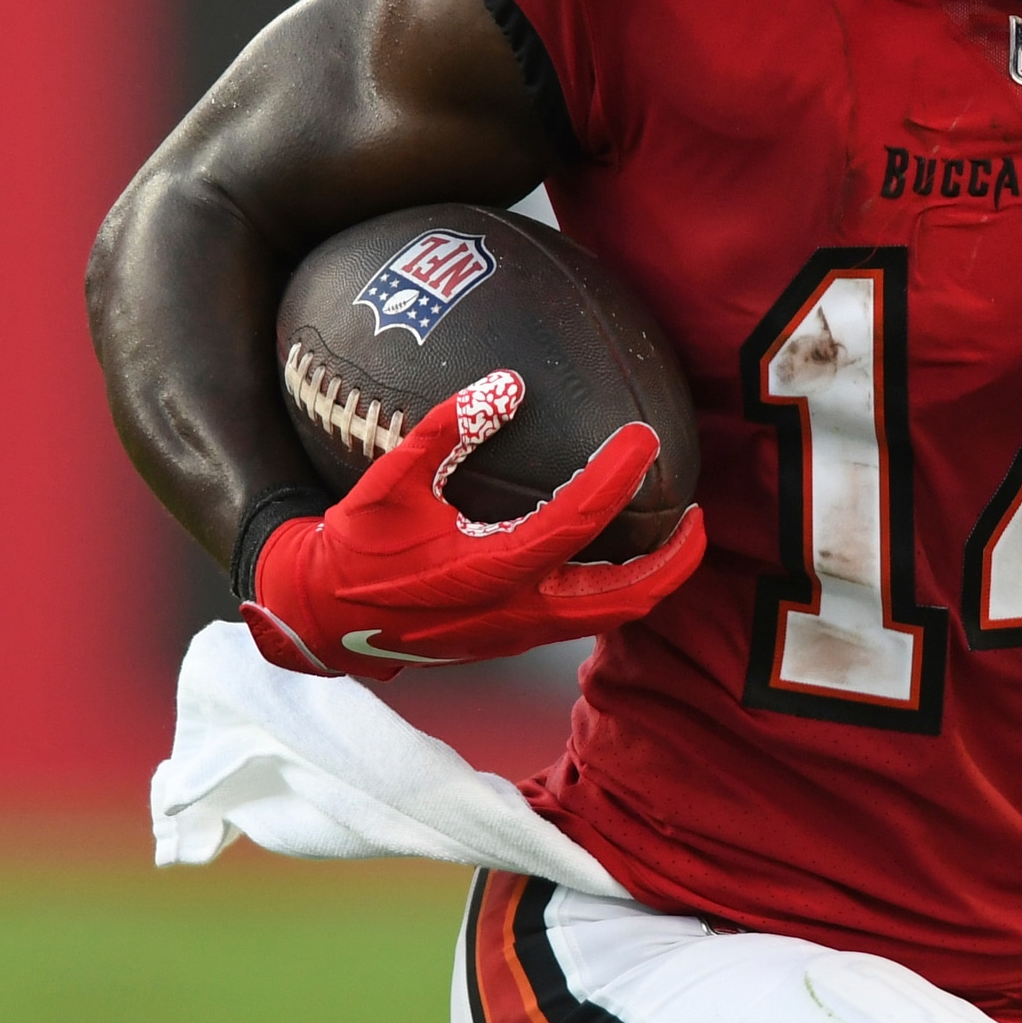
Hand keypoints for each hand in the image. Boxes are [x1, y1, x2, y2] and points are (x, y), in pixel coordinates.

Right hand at [241, 370, 704, 678]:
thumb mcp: (389, 480)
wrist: (323, 619)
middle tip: (697, 511)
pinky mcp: (514, 640)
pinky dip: (619, 588)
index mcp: (488, 571)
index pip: (578, 523)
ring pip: (613, 615)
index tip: (644, 437)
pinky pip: (587, 619)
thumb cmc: (356, 546)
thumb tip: (508, 382)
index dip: (618, 477)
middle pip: (626, 597)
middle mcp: (516, 612)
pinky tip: (622, 551)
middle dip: (675, 558)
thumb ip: (444, 430)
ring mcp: (519, 634)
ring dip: (654, 577)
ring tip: (676, 532)